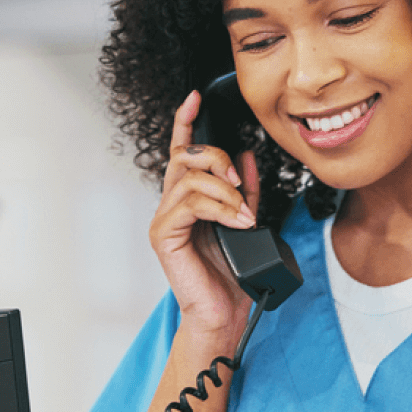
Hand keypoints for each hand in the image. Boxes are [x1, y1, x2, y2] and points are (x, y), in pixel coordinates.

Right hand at [151, 91, 261, 341]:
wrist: (225, 313)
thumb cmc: (233, 274)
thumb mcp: (247, 221)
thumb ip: (247, 190)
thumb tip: (246, 157)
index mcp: (189, 198)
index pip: (182, 150)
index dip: (185, 121)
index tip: (195, 98)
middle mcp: (172, 204)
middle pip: (186, 156)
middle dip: (217, 159)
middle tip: (241, 184)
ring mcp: (165, 218)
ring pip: (191, 178)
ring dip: (225, 192)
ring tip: (244, 215)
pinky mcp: (164, 235)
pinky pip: (190, 204)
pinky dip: (219, 208)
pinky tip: (236, 222)